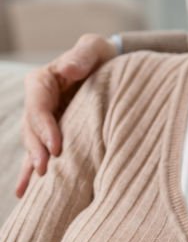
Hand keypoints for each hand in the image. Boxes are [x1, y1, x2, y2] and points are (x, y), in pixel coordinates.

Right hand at [16, 34, 116, 196]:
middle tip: (45, 170)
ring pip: (33, 144)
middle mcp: (37, 102)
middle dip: (37, 150)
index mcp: (41, 82)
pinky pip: (41, 152)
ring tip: (35, 186)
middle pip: (32, 130)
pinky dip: (31, 172)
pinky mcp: (53, 133)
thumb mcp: (93, 48)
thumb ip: (82, 56)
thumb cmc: (100, 55)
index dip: (45, 128)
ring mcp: (43, 120)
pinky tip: (24, 193)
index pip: (38, 108)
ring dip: (34, 163)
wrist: (110, 66)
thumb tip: (69, 68)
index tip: (56, 146)